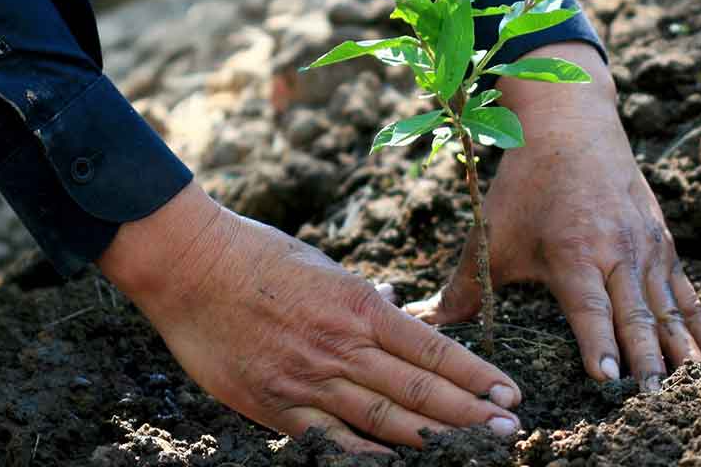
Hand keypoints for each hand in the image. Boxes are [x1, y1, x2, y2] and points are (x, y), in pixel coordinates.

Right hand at [98, 183, 522, 452]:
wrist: (190, 266)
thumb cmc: (258, 255)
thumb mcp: (323, 264)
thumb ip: (362, 296)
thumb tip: (396, 309)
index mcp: (358, 305)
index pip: (431, 348)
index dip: (474, 374)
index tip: (508, 392)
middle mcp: (342, 346)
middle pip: (419, 389)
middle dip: (470, 413)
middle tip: (510, 431)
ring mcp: (308, 380)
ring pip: (385, 418)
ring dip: (434, 437)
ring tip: (475, 450)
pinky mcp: (274, 405)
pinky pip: (330, 440)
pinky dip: (368, 455)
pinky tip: (399, 464)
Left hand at [405, 43, 700, 390]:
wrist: (571, 126)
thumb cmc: (526, 185)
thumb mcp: (492, 233)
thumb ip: (464, 285)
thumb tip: (423, 320)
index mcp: (572, 252)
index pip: (589, 308)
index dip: (599, 343)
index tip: (610, 378)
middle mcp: (616, 250)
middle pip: (636, 313)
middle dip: (646, 358)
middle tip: (655, 397)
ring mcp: (645, 245)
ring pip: (666, 305)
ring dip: (679, 347)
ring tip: (692, 387)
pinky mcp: (661, 240)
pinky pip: (684, 289)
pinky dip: (698, 321)